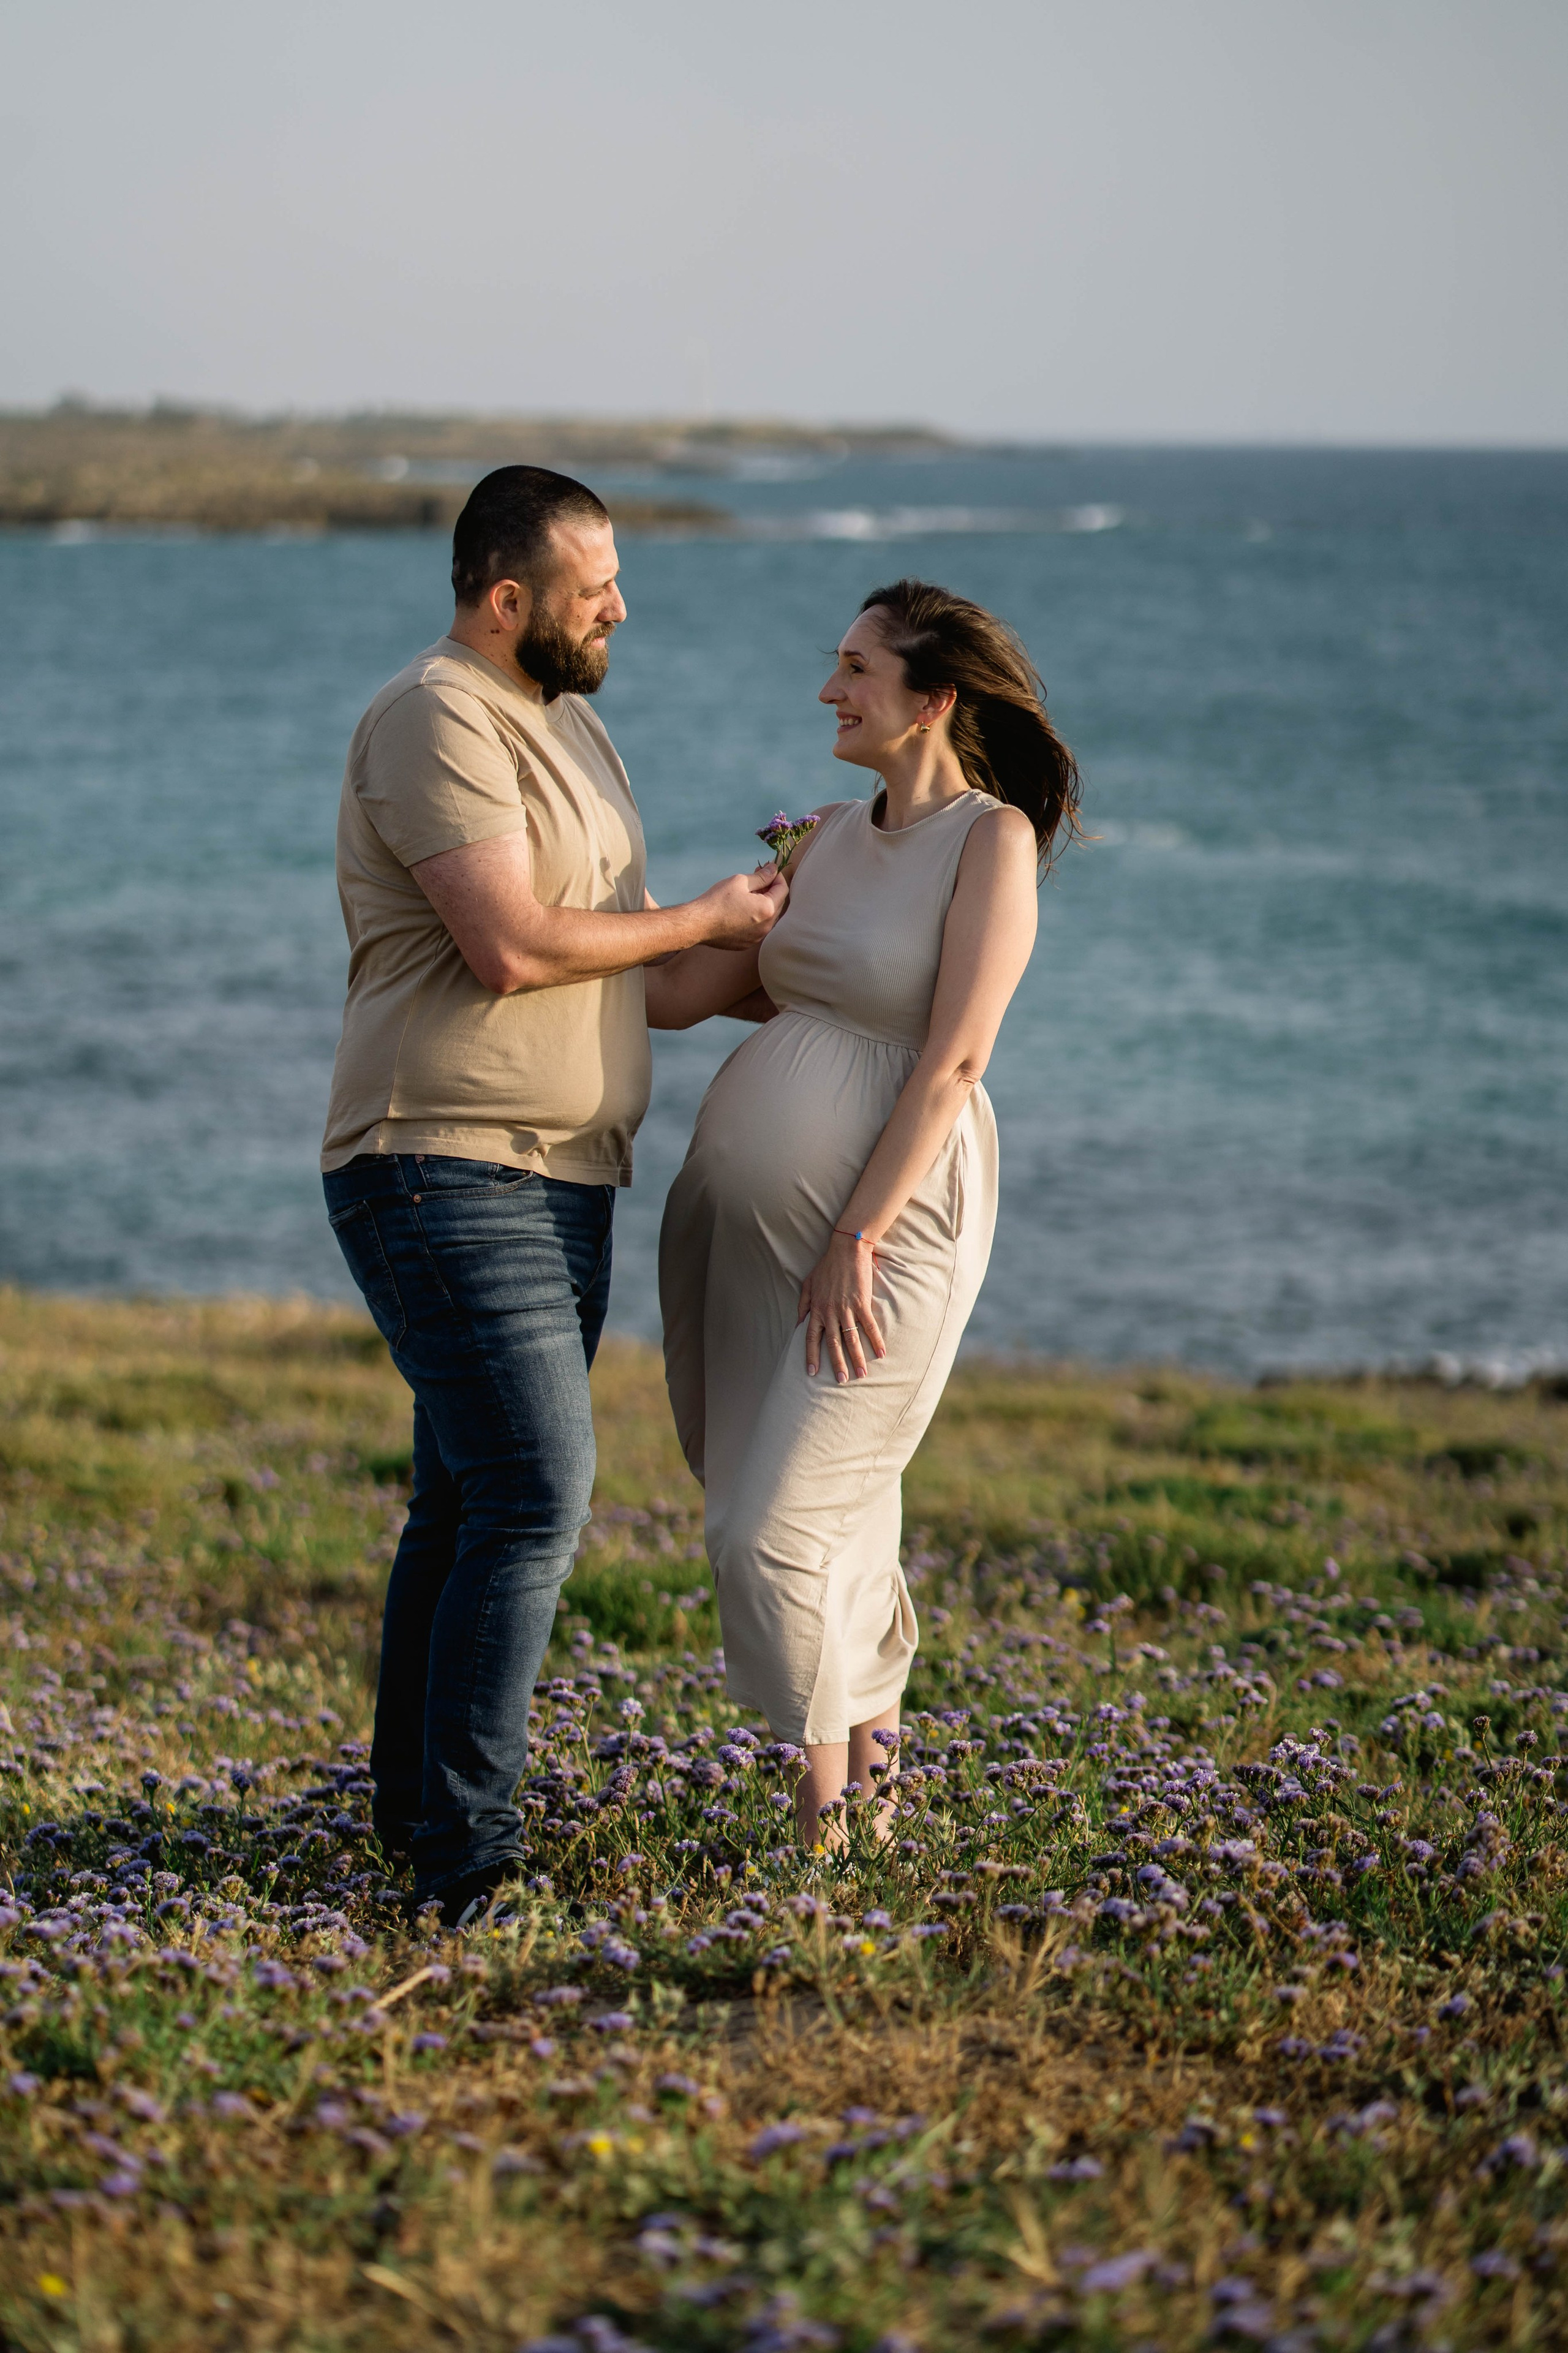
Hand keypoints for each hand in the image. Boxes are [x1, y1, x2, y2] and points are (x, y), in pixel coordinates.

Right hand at [695, 866, 787, 948]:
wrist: (699, 924)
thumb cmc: (718, 900)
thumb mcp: (740, 881)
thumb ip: (761, 876)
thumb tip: (773, 869)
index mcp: (767, 909)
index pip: (783, 890)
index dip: (777, 877)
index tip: (769, 870)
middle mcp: (766, 927)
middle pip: (777, 904)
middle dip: (771, 890)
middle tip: (758, 879)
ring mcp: (757, 937)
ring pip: (768, 917)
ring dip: (764, 904)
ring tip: (749, 893)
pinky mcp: (748, 943)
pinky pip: (758, 928)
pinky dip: (755, 917)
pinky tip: (742, 909)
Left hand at [798, 1232, 886, 1382]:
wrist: (846, 1249)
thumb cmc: (827, 1266)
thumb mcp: (807, 1284)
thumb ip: (802, 1305)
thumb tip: (797, 1324)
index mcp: (816, 1309)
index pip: (811, 1337)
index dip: (811, 1355)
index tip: (812, 1372)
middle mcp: (830, 1311)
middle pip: (832, 1343)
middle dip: (837, 1364)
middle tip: (842, 1381)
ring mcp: (846, 1308)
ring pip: (851, 1338)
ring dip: (857, 1357)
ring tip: (861, 1374)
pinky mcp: (862, 1302)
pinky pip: (869, 1326)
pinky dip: (875, 1340)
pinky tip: (881, 1353)